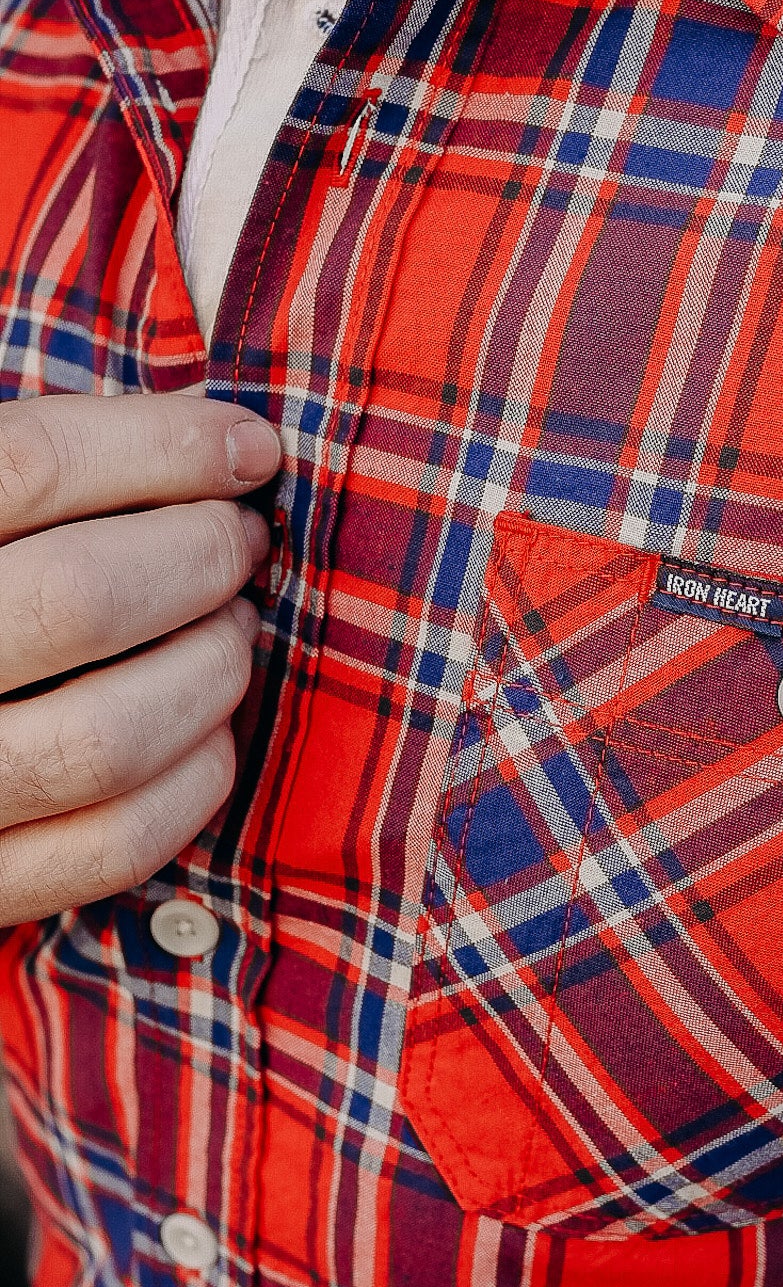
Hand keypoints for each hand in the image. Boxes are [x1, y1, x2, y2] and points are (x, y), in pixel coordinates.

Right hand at [0, 394, 281, 924]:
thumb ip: (46, 467)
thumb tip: (226, 441)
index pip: (29, 466)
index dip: (163, 447)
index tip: (248, 446)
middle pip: (81, 597)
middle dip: (201, 556)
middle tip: (239, 542)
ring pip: (109, 736)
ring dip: (210, 669)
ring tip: (228, 629)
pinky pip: (113, 845)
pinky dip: (194, 781)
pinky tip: (206, 730)